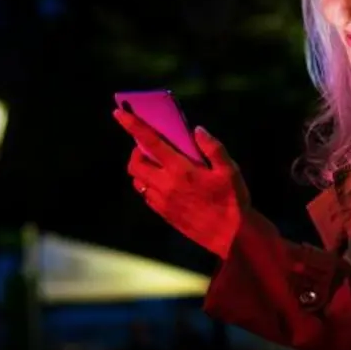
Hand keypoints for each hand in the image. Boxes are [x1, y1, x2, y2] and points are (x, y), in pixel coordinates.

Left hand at [114, 107, 250, 259]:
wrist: (230, 237)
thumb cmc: (232, 201)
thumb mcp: (230, 170)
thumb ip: (213, 147)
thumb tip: (196, 130)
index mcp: (181, 170)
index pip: (150, 142)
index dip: (132, 125)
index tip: (118, 112)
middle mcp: (166, 185)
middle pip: (135, 164)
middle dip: (137, 151)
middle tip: (150, 147)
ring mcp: (162, 202)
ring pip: (138, 181)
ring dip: (142, 169)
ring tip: (158, 164)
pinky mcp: (164, 214)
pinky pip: (147, 195)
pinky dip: (149, 184)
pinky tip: (165, 182)